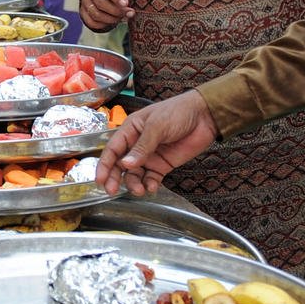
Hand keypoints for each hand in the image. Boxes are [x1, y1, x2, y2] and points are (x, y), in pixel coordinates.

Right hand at [80, 0, 131, 30]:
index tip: (126, 4)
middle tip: (127, 13)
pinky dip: (103, 24)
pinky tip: (111, 21)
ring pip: (96, 14)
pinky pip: (91, 22)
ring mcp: (84, 1)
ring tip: (120, 17)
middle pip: (100, 3)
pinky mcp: (83, 12)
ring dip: (111, 19)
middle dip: (116, 10)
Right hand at [97, 90, 218, 197]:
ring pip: (135, 174)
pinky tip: (151, 187)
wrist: (204, 116)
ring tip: (139, 190)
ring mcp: (150, 156)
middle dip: (115, 178)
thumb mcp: (157, 126)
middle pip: (120, 165)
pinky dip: (150, 184)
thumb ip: (142, 146)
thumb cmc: (177, 112)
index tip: (100, 179)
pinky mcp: (163, 165)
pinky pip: (151, 178)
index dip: (104, 165)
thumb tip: (126, 164)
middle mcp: (137, 144)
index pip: (112, 150)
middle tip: (112, 191)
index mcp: (130, 130)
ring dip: (134, 184)